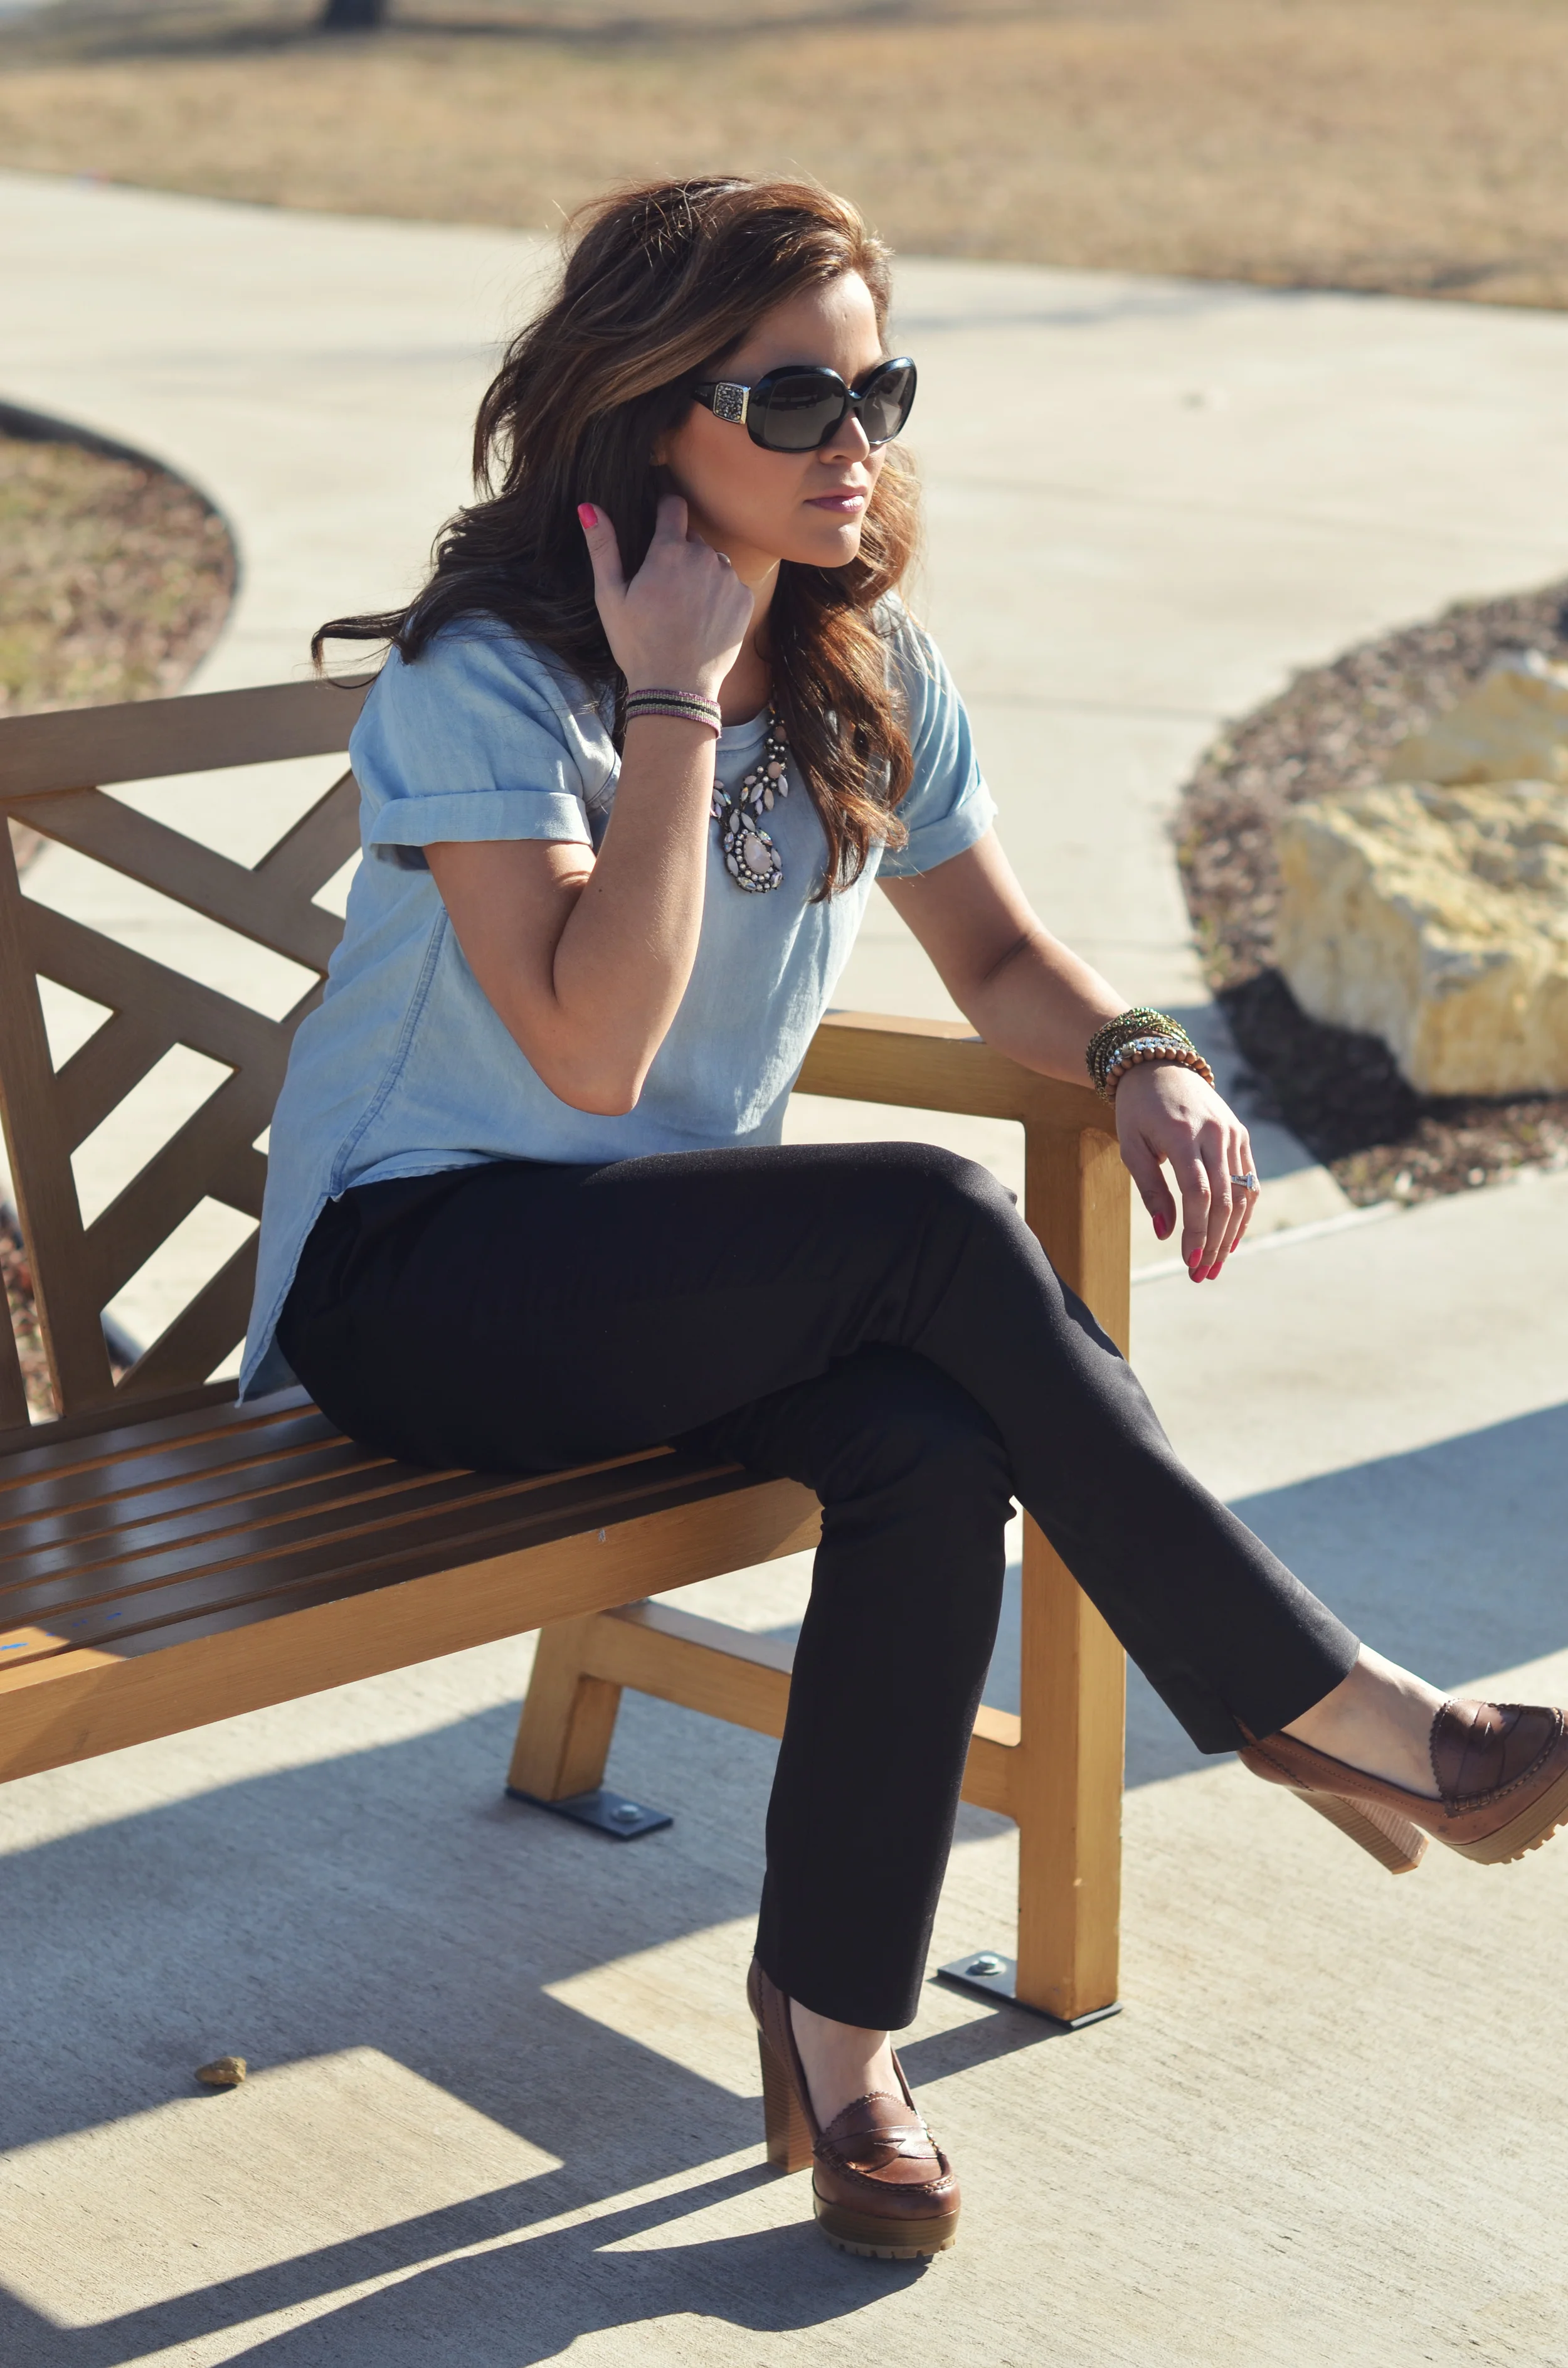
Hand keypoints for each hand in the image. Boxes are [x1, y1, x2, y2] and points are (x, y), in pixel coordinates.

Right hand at [579, 494, 752, 701]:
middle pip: (693, 539)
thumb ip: (603, 547)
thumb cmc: (637, 644)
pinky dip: (719, 595)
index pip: (674, 507)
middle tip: (664, 587)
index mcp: (670, 552)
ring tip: (684, 607)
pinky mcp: (744, 600)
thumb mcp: (610, 596)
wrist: (676, 688)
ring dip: (701, 574)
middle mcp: (705, 558)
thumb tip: (589, 507)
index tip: (659, 522)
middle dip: (679, 553)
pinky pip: (731, 584)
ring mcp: (729, 579)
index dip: (664, 510)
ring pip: (713, 561)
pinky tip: (703, 619)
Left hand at [1113, 1061, 1258, 1280]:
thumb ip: (1149, 1189)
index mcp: (1183, 1134)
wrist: (1160, 1065)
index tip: (1189, 1262)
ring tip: (1216, 1265)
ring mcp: (1233, 1134)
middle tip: (1202, 1275)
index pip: (1197, 1194)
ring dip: (1232, 1235)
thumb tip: (1166, 1233)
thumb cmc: (1137, 1109)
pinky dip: (1243, 1213)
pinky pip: (1249, 1181)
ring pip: (1241, 1194)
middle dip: (1214, 1242)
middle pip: (1223, 1199)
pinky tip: (1232, 1238)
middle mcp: (1215, 1134)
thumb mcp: (1131, 1146)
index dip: (1196, 1232)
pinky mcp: (1241, 1136)